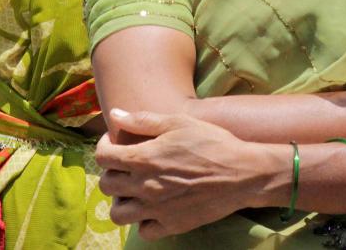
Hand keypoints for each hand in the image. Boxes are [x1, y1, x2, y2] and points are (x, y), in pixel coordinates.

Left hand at [96, 109, 272, 239]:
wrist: (243, 174)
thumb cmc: (211, 143)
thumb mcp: (177, 122)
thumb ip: (142, 120)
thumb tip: (114, 114)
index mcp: (143, 159)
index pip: (102, 157)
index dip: (104, 146)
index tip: (114, 142)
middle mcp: (145, 186)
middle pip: (106, 186)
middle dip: (111, 173)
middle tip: (125, 166)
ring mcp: (157, 209)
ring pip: (118, 214)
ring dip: (121, 201)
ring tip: (134, 190)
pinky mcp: (172, 225)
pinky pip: (144, 231)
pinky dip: (143, 221)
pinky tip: (153, 207)